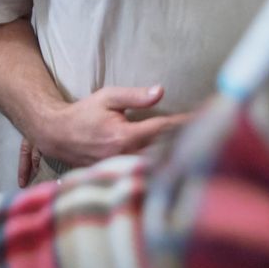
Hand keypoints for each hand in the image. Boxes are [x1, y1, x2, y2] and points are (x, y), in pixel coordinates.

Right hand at [32, 85, 190, 171]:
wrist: (57, 135)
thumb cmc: (83, 114)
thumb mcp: (107, 97)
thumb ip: (135, 96)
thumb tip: (161, 91)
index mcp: (124, 135)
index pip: (164, 129)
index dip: (186, 123)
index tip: (205, 119)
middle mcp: (126, 155)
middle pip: (167, 152)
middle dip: (188, 144)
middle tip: (211, 136)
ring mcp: (124, 169)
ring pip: (159, 166)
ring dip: (179, 158)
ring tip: (200, 151)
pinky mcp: (120, 176)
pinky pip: (148, 172)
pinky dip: (165, 167)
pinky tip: (178, 164)